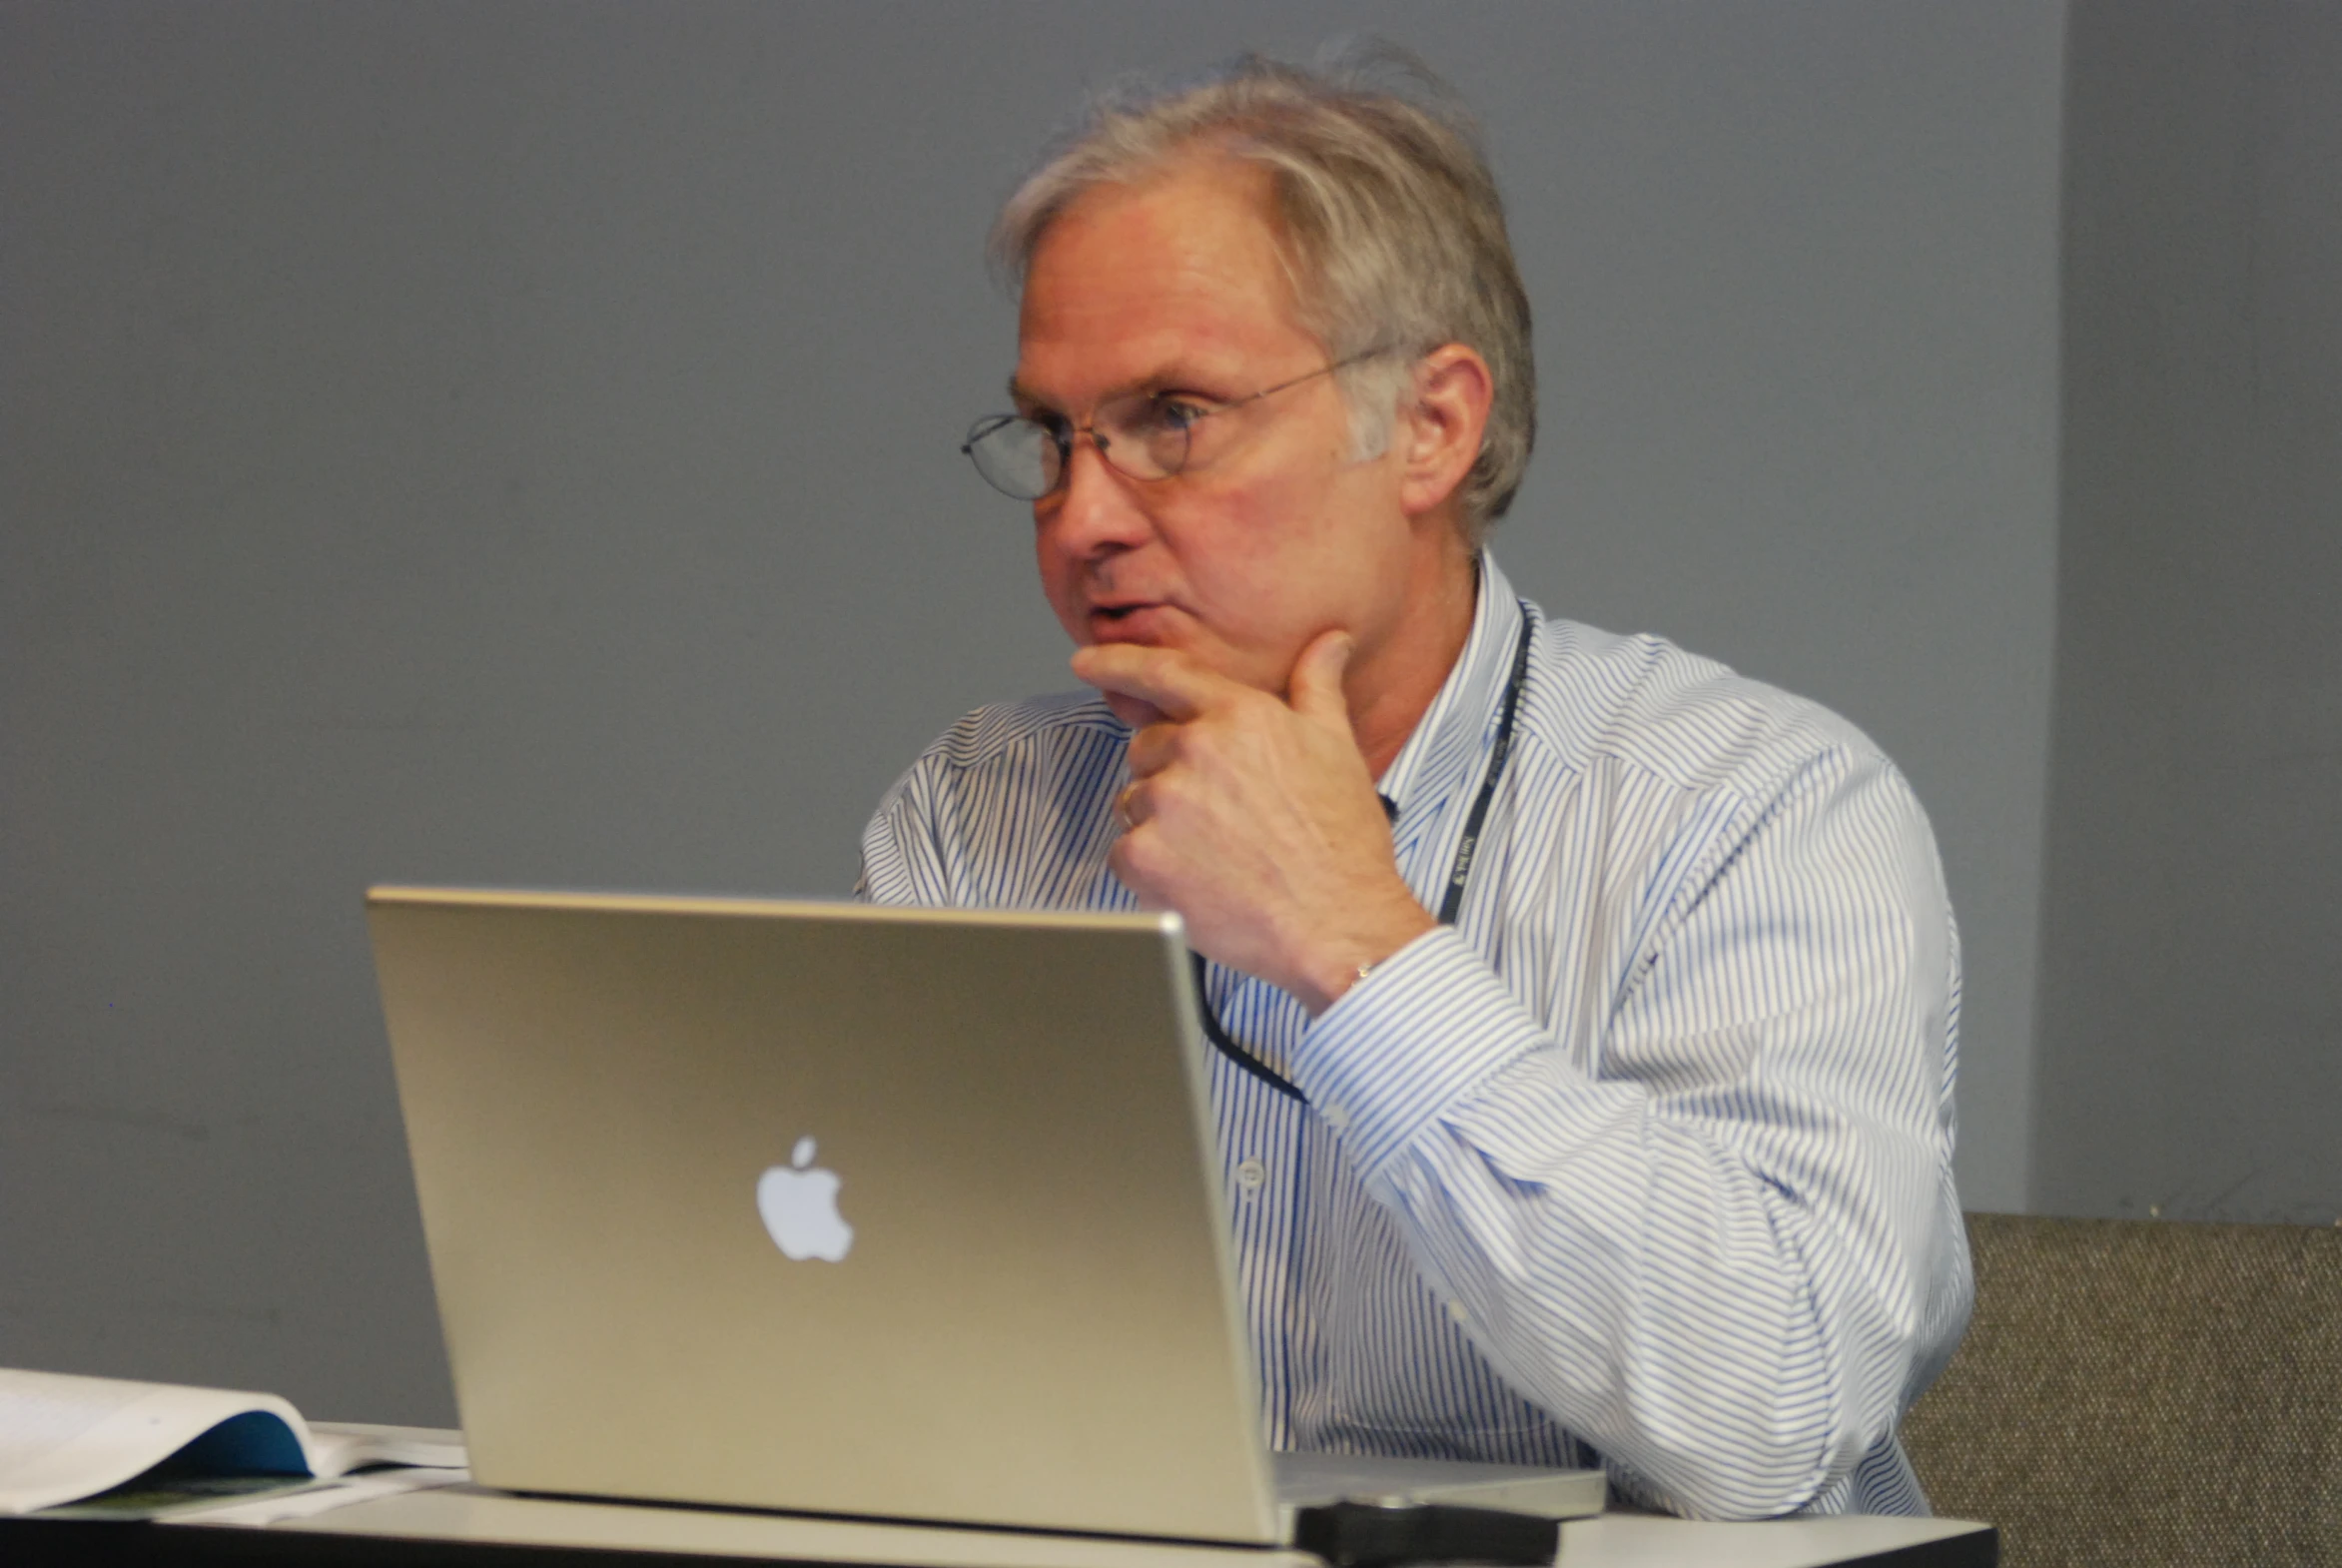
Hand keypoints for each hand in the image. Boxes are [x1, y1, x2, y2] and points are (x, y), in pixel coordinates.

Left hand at [1071, 631, 1436, 1012]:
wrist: (1338, 924)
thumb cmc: (1342, 844)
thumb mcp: (1337, 748)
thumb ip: (1317, 686)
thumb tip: (1328, 643)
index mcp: (1239, 716)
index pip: (1164, 673)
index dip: (1118, 663)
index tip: (1087, 661)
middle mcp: (1195, 751)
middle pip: (1146, 749)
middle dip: (1171, 774)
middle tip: (1221, 816)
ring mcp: (1165, 804)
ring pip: (1134, 801)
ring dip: (1161, 822)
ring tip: (1218, 853)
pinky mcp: (1143, 857)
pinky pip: (1123, 851)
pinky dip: (1151, 867)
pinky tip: (1197, 880)